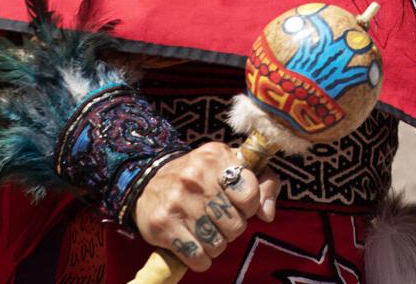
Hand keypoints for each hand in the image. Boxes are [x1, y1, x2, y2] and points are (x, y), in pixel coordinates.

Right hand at [133, 142, 280, 272]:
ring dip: (216, 244)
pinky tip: (196, 245)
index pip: (251, 194)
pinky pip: (198, 257)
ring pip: (218, 244)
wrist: (147, 182)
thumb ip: (263, 183)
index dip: (249, 206)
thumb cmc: (200, 176)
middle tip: (220, 219)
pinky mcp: (163, 225)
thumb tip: (267, 214)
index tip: (238, 204)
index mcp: (216, 156)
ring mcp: (178, 202)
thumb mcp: (232, 165)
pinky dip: (201, 258)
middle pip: (236, 225)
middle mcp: (196, 177)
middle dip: (232, 227)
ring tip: (207, 230)